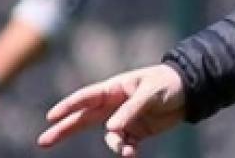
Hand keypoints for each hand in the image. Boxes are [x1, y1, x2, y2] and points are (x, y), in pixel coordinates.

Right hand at [37, 64, 185, 155]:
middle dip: (64, 130)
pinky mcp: (137, 131)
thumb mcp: (150, 93)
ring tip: (127, 151)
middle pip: (84, 119)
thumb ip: (130, 110)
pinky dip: (126, 151)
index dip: (68, 106)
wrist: (191, 91)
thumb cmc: (168, 83)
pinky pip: (125, 145)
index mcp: (115, 88)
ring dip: (115, 145)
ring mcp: (124, 119)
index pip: (86, 97)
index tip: (50, 117)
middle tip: (43, 141)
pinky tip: (132, 155)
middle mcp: (115, 104)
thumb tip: (110, 129)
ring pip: (110, 137)